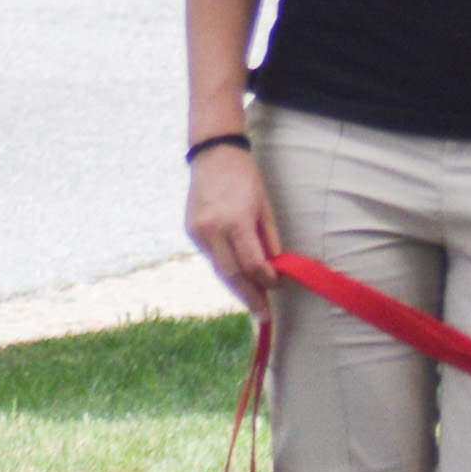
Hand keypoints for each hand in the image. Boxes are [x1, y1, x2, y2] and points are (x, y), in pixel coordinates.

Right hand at [185, 143, 282, 316]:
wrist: (213, 155)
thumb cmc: (246, 179)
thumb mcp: (265, 207)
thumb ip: (269, 239)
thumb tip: (276, 268)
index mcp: (235, 221)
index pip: (252, 263)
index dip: (267, 280)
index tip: (278, 286)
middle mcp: (212, 229)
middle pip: (232, 275)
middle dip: (250, 297)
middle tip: (265, 316)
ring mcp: (198, 232)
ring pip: (219, 270)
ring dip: (237, 288)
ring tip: (254, 302)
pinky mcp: (191, 231)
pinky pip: (211, 257)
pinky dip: (226, 270)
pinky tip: (239, 279)